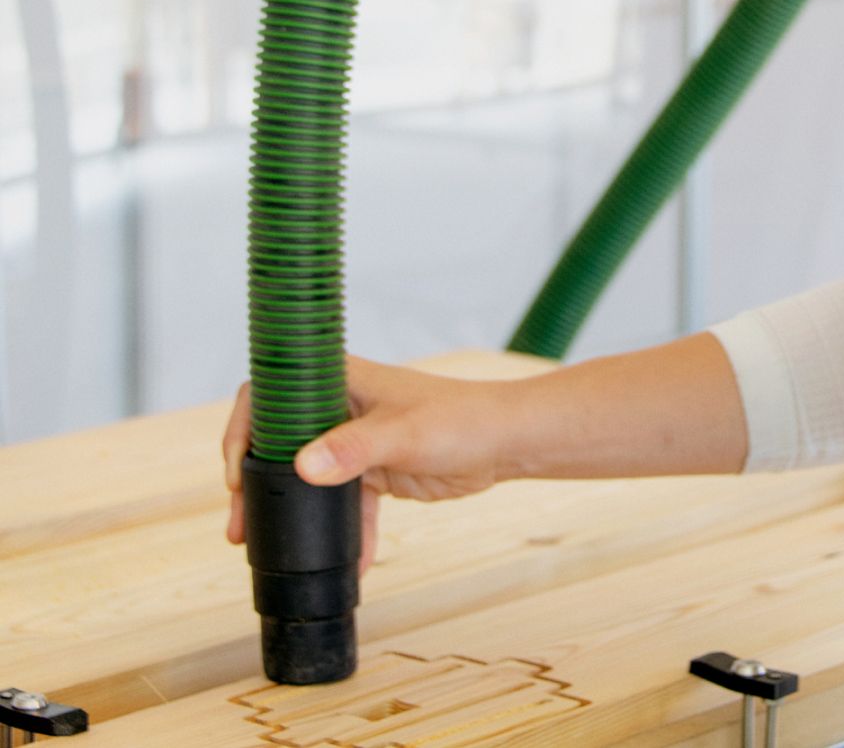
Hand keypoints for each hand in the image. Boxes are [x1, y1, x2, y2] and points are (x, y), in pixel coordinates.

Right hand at [223, 354, 517, 575]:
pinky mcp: (374, 469)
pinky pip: (342, 502)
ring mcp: (355, 438)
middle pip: (280, 440)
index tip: (239, 474)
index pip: (271, 392)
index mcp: (341, 380)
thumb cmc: (460, 420)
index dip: (245, 428)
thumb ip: (354, 449)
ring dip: (288, 509)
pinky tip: (343, 564)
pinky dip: (338, 529)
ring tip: (262, 547)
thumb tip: (303, 466)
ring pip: (306, 475)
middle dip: (256, 481)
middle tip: (239, 525)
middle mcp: (341, 405)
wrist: (504, 443)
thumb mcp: (403, 434)